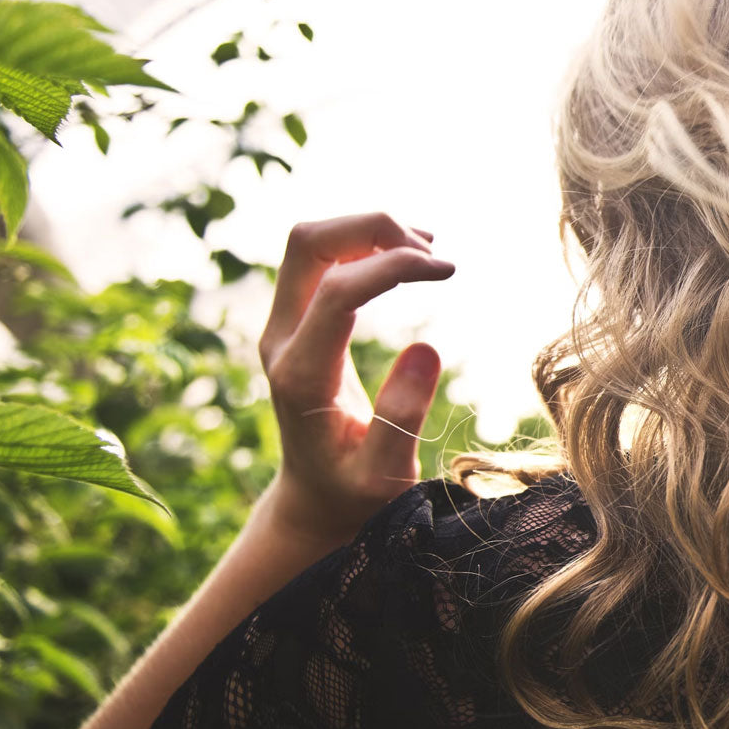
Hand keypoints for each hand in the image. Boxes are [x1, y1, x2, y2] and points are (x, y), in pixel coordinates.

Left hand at [257, 212, 454, 542]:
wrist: (314, 499)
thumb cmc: (354, 494)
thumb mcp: (384, 474)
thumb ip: (401, 417)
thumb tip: (426, 348)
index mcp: (302, 376)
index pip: (337, 289)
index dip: (393, 265)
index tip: (447, 270)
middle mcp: (281, 341)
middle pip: (308, 244)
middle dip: (372, 228)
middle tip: (433, 252)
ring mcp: (283, 327)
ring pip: (312, 242)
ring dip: (368, 231)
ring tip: (428, 253)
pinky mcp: (297, 322)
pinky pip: (321, 259)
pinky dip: (363, 243)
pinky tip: (408, 257)